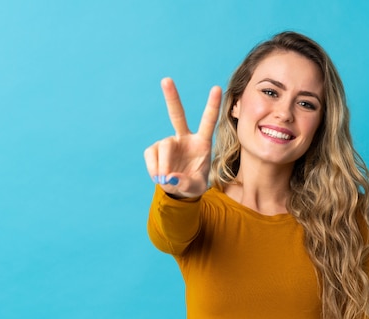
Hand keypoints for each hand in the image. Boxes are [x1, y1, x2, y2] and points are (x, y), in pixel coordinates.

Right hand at [144, 78, 221, 197]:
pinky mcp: (155, 149)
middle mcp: (185, 138)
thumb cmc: (193, 184)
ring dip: (164, 165)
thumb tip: (171, 177)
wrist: (179, 190)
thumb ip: (186, 183)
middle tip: (166, 80)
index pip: (208, 121)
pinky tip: (159, 176)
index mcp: (202, 142)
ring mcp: (169, 142)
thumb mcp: (196, 187)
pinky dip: (154, 168)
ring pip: (164, 147)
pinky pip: (151, 155)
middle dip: (171, 98)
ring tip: (166, 179)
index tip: (217, 88)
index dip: (212, 106)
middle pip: (177, 115)